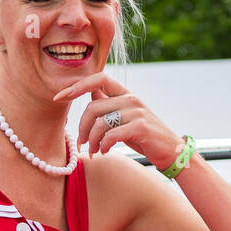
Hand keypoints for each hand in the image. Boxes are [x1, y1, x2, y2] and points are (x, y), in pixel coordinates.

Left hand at [55, 74, 184, 169]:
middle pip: (93, 107)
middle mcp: (131, 99)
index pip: (98, 78)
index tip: (59, 97)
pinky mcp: (141, 127)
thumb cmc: (145, 136)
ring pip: (100, 123)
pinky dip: (104, 145)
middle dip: (82, 128)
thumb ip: (109, 105)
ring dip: (91, 140)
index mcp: (125, 93)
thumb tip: (89, 93)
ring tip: (94, 151)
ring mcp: (137, 112)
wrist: (172, 152)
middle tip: (81, 143)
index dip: (76, 85)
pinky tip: (105, 152)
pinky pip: (112, 135)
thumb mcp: (125, 118)